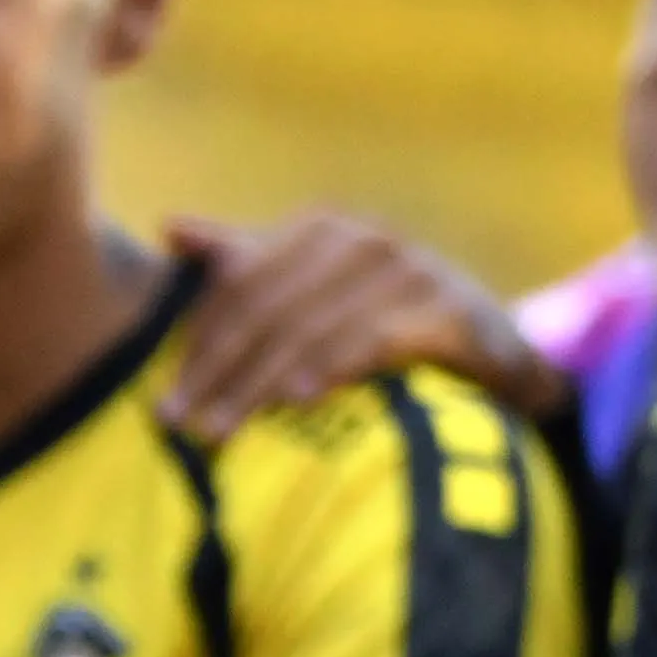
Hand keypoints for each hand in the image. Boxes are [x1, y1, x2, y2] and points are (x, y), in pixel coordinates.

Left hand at [165, 211, 576, 444]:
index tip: (165, 400)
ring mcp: (411, 270)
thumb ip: (246, 260)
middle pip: (270, 309)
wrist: (491, 349)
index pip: (241, 283)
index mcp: (323, 230)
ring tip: (222, 430)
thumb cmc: (384, 317)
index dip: (198, 342)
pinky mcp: (449, 309)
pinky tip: (299, 401)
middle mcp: (365, 240)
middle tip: (180, 425)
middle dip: (220, 372)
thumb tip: (169, 225)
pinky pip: (376, 340)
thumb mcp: (313, 286)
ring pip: (312, 329)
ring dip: (260, 385)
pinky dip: (333, 368)